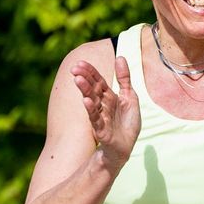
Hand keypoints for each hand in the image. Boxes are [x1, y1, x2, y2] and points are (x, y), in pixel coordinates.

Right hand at [72, 55, 139, 170]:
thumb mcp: (130, 97)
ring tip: (77, 80)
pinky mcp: (101, 130)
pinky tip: (86, 101)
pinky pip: (95, 118)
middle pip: (93, 89)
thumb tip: (120, 57)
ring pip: (92, 101)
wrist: (125, 147)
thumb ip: (125, 78)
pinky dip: (91, 110)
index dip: (90, 71)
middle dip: (84, 78)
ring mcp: (101, 117)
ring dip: (85, 90)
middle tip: (74, 68)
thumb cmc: (126, 123)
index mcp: (109, 96)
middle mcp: (103, 105)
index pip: (98, 81)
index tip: (80, 62)